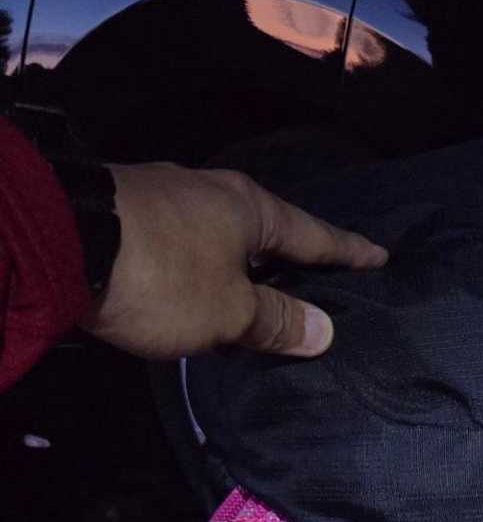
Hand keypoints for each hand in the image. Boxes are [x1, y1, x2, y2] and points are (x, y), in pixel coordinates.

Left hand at [82, 162, 386, 358]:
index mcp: (251, 207)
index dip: (349, 253)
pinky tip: (202, 285)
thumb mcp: (229, 311)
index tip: (380, 257)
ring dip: (243, 264)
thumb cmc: (164, 276)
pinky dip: (205, 266)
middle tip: (320, 278)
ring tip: (260, 291)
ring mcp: (168, 197)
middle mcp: (214, 191)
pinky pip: (188, 244)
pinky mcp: (131, 215)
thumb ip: (276, 321)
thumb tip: (324, 330)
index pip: (315, 236)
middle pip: (268, 230)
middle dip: (292, 255)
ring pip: (223, 235)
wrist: (64, 242)